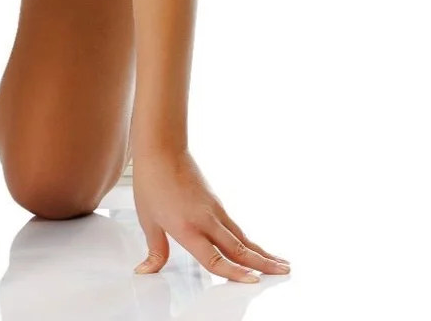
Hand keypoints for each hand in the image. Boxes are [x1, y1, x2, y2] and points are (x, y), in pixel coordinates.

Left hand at [131, 146, 289, 281]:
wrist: (161, 148)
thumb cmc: (151, 180)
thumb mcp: (148, 220)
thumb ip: (155, 251)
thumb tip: (146, 271)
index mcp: (187, 228)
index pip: (214, 259)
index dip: (235, 273)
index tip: (254, 282)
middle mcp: (206, 220)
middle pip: (239, 248)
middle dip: (263, 263)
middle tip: (284, 273)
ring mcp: (214, 210)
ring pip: (241, 237)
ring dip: (261, 252)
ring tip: (281, 264)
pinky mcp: (217, 203)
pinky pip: (235, 227)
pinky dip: (248, 240)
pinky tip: (255, 248)